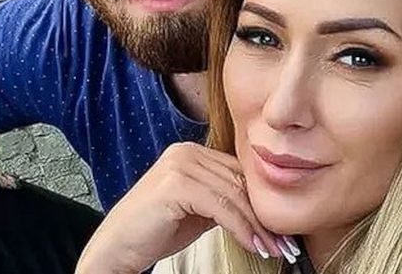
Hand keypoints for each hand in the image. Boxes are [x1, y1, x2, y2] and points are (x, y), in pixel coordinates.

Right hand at [75, 142, 298, 273]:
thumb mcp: (197, 210)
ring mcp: (179, 164)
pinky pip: (221, 207)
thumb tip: (261, 208)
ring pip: (234, 196)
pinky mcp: (176, 184)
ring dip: (258, 227)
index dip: (262, 202)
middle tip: (285, 244)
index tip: (281, 230)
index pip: (238, 173)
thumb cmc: (154, 231)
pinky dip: (241, 229)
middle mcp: (185, 151)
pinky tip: (252, 245)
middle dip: (265, 217)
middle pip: (240, 183)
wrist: (116, 248)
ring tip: (273, 249)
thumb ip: (223, 199)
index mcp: (191, 152)